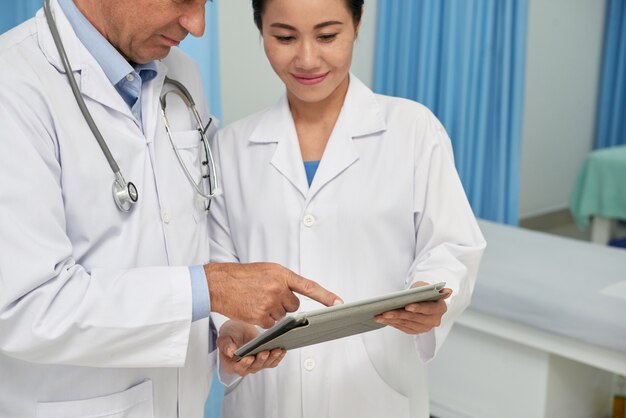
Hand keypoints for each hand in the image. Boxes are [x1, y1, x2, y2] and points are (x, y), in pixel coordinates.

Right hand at [205, 262, 342, 327]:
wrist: (219, 283)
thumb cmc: (242, 276)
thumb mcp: (267, 270)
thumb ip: (283, 281)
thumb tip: (294, 295)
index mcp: (281, 274)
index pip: (309, 286)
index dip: (326, 296)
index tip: (339, 303)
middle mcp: (278, 288)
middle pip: (294, 306)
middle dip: (284, 304)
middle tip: (268, 296)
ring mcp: (269, 303)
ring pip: (282, 317)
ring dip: (272, 313)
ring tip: (257, 301)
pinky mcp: (260, 316)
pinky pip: (270, 325)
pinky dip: (263, 321)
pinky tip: (252, 309)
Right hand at [217, 320, 285, 376]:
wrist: (239, 330)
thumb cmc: (230, 335)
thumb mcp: (224, 338)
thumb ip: (226, 345)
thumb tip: (231, 352)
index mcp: (231, 365)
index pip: (239, 367)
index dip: (244, 364)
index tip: (250, 357)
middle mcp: (244, 368)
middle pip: (254, 367)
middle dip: (261, 360)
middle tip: (266, 351)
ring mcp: (255, 365)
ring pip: (265, 365)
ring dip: (272, 358)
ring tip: (278, 350)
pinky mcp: (264, 361)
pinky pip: (272, 362)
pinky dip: (278, 357)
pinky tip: (282, 350)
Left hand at [374, 282, 451, 334]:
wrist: (423, 299)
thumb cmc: (424, 291)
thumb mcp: (425, 286)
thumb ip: (428, 288)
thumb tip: (441, 291)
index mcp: (440, 308)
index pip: (428, 308)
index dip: (418, 308)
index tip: (407, 306)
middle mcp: (434, 320)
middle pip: (414, 318)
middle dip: (399, 314)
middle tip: (385, 312)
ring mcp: (425, 327)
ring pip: (406, 323)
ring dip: (392, 320)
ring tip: (379, 316)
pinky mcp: (416, 330)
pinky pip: (403, 327)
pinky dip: (392, 323)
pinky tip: (383, 320)